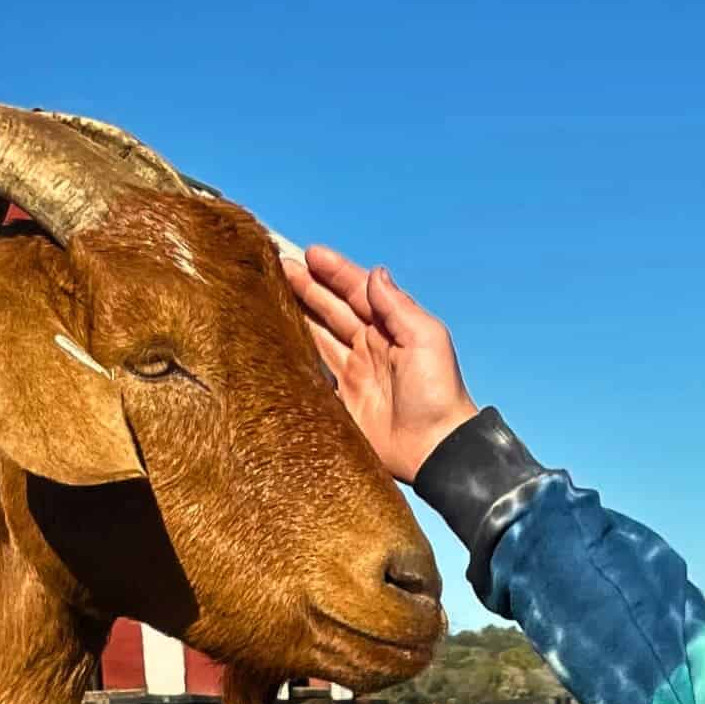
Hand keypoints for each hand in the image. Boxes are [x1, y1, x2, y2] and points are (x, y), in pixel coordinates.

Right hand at [286, 244, 478, 483]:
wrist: (436, 450)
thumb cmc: (437, 393)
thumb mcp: (426, 339)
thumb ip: (397, 306)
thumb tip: (374, 273)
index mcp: (390, 328)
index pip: (356, 291)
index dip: (334, 272)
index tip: (309, 253)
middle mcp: (367, 347)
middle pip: (330, 309)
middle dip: (305, 287)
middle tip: (275, 266)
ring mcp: (351, 375)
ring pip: (316, 336)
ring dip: (295, 315)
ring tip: (266, 294)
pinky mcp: (338, 403)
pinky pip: (310, 374)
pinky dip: (293, 358)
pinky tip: (273, 342)